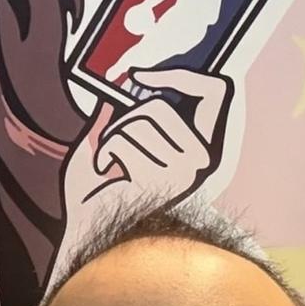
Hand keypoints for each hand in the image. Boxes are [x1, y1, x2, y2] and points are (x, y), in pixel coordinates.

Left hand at [61, 68, 230, 227]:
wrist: (88, 231)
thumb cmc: (98, 191)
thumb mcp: (110, 136)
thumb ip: (121, 108)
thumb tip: (124, 76)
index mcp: (201, 148)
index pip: (216, 93)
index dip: (183, 75)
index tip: (143, 76)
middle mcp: (202, 161)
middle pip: (160, 106)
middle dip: (124, 117)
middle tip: (112, 138)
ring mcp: (185, 172)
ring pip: (138, 121)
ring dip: (111, 136)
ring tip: (108, 160)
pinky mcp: (161, 181)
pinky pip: (123, 140)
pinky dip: (103, 150)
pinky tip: (104, 171)